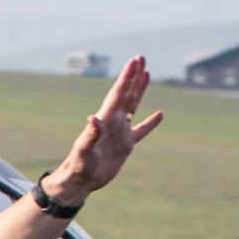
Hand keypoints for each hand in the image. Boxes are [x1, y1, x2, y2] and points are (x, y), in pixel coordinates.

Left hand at [54, 55, 164, 198]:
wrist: (80, 181)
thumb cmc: (79, 166)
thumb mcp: (84, 151)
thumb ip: (89, 135)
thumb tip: (93, 118)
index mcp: (105, 120)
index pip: (118, 93)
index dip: (127, 77)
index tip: (134, 61)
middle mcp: (113, 122)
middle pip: (126, 93)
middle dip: (134, 76)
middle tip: (141, 58)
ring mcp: (120, 132)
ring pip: (133, 106)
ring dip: (140, 90)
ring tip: (147, 74)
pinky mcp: (125, 145)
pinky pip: (141, 130)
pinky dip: (150, 123)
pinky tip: (159, 114)